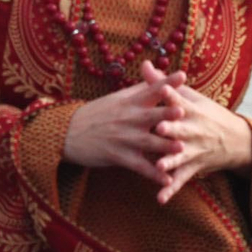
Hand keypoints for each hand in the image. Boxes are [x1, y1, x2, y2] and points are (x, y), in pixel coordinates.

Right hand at [62, 63, 186, 185]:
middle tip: (182, 111)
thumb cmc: (97, 113)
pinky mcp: (118, 156)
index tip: (183, 75)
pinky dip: (153, 174)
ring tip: (181, 148)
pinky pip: (139, 166)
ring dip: (164, 146)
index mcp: (130, 102)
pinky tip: (167, 180)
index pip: (150, 89)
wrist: (68, 133)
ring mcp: (123, 138)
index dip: (167, 82)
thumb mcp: (117, 98)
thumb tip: (155, 71)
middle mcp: (128, 118)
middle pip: (150, 115)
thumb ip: (139, 89)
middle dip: (166, 113)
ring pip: (147, 142)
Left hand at [151, 84, 251, 205]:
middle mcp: (195, 131)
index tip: (164, 90)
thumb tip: (144, 63)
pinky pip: (180, 180)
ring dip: (170, 161)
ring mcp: (195, 151)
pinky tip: (159, 199)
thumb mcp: (191, 96)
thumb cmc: (208, 114)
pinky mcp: (193, 167)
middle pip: (182, 130)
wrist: (237, 141)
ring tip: (159, 166)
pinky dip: (170, 190)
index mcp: (193, 111)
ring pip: (181, 157)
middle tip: (159, 128)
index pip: (181, 102)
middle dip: (171, 129)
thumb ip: (165, 83)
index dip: (173, 96)